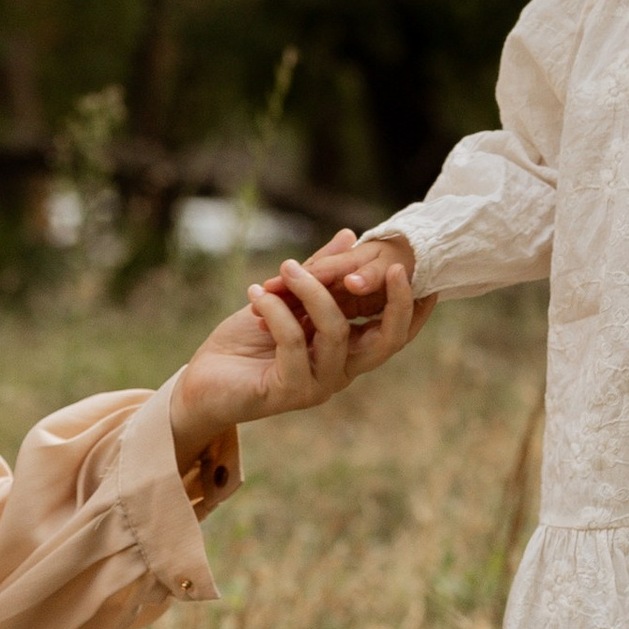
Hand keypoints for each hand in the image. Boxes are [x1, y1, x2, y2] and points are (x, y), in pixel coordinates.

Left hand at [168, 242, 429, 456]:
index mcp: (345, 352)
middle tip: (394, 267)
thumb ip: (320, 273)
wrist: (202, 384)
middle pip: (386, 342)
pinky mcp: (286, 392)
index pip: (392, 332)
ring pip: (334, 332)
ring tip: (287, 267)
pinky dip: (277, 311)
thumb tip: (350, 236)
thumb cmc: (245, 342)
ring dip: (312, 291)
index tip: (425, 272)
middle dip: (395, 303)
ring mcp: (316, 385)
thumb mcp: (286, 300)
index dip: (413, 307)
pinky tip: (256, 293)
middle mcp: (339, 372)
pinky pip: (293, 343)